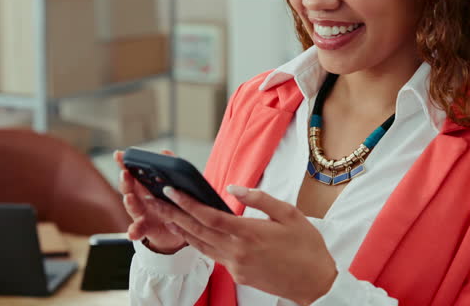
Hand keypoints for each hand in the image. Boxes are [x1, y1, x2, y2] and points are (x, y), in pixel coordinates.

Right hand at [114, 150, 186, 253]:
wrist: (178, 228)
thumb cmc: (173, 202)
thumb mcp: (173, 184)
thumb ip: (169, 167)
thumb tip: (164, 152)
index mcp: (145, 185)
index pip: (132, 170)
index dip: (123, 162)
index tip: (118, 154)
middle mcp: (139, 198)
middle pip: (128, 187)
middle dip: (126, 180)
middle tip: (125, 174)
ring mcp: (140, 213)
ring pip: (132, 207)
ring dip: (130, 202)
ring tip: (129, 198)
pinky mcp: (145, 228)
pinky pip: (138, 230)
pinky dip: (134, 231)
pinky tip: (132, 233)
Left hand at [159, 184, 337, 305]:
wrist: (315, 283)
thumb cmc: (307, 246)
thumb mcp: (289, 214)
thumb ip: (259, 198)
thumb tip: (233, 187)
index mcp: (250, 233)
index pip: (210, 216)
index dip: (187, 203)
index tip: (170, 190)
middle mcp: (238, 251)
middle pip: (197, 231)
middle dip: (173, 214)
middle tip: (153, 200)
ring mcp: (236, 265)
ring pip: (201, 245)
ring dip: (181, 229)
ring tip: (164, 214)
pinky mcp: (238, 274)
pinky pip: (212, 255)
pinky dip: (198, 242)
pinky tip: (191, 233)